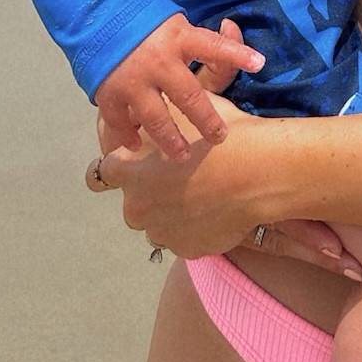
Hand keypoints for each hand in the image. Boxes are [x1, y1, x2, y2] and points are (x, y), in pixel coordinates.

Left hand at [85, 119, 361, 280]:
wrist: (260, 172)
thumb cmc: (221, 136)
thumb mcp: (184, 112)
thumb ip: (158, 118)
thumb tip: (148, 110)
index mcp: (129, 172)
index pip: (101, 173)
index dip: (119, 166)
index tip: (136, 164)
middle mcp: (137, 207)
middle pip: (132, 203)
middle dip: (149, 194)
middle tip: (180, 179)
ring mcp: (161, 233)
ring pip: (158, 224)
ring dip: (170, 213)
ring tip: (202, 196)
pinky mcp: (186, 250)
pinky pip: (183, 239)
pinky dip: (194, 229)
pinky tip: (216, 211)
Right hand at [94, 15, 263, 161]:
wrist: (99, 18)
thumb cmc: (149, 27)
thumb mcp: (180, 27)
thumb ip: (207, 42)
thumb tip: (233, 28)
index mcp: (178, 38)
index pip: (213, 46)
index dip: (236, 53)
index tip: (259, 63)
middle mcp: (158, 61)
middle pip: (188, 95)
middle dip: (206, 119)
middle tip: (220, 137)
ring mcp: (132, 79)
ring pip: (155, 117)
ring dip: (170, 139)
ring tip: (182, 155)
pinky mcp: (109, 92)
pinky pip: (120, 121)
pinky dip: (128, 136)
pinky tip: (137, 146)